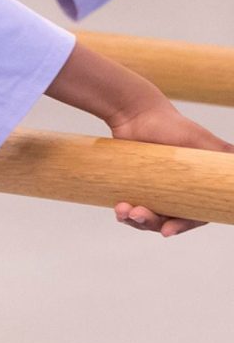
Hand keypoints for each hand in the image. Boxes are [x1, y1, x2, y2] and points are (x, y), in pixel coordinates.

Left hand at [107, 100, 233, 236]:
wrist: (135, 112)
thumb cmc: (172, 125)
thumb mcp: (203, 142)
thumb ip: (224, 156)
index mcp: (197, 187)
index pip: (194, 216)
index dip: (182, 225)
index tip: (167, 230)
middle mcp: (177, 192)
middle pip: (167, 220)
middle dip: (152, 222)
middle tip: (137, 213)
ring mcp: (154, 191)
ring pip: (147, 217)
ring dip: (135, 219)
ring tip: (123, 209)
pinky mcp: (134, 187)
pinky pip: (130, 209)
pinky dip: (124, 213)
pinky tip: (118, 208)